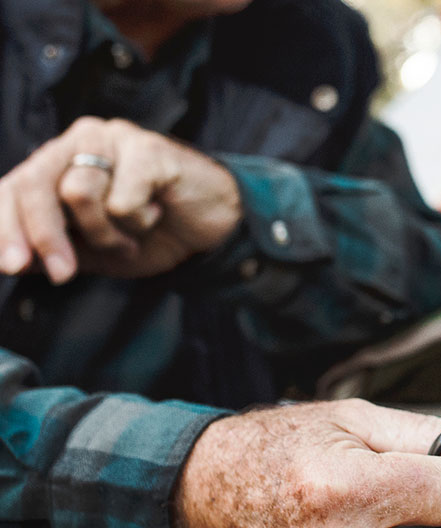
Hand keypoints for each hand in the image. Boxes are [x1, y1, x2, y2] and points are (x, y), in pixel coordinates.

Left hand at [0, 116, 241, 282]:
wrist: (218, 229)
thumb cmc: (155, 233)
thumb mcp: (94, 251)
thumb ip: (52, 251)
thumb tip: (8, 261)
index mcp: (59, 162)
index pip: (13, 188)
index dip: (5, 228)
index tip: (11, 267)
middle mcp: (80, 141)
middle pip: (34, 185)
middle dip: (45, 235)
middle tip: (64, 273)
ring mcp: (113, 139)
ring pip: (79, 195)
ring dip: (108, 234)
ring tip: (134, 235)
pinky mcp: (148, 149)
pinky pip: (122, 201)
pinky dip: (139, 222)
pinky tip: (157, 214)